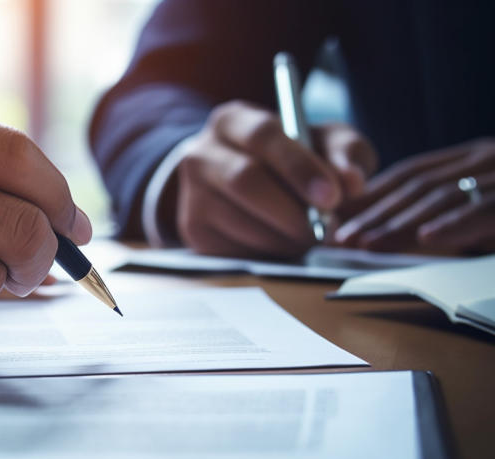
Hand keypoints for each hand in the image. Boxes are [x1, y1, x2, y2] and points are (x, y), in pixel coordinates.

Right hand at [171, 100, 376, 257]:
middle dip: (293, 211)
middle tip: (327, 230)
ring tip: (310, 236)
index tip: (333, 197)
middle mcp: (201, 154)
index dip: (299, 168)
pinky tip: (283, 243)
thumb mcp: (324, 142)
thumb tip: (351, 184)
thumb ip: (345, 153)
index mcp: (232, 121)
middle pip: (244, 180)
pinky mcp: (193, 231)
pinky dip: (268, 253)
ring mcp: (192, 195)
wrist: (242, 180)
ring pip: (241, 221)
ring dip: (285, 238)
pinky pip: (233, 249)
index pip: (263, 137)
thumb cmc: (292, 158)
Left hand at [334, 137, 494, 251]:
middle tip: (341, 238)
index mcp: (472, 160)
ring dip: (400, 222)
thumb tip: (409, 236)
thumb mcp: (484, 215)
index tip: (338, 217)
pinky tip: (426, 238)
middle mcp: (484, 159)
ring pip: (440, 196)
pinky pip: (482, 208)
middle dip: (374, 213)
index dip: (371, 195)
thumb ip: (448, 217)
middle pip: (416, 184)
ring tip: (368, 244)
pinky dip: (452, 223)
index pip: (411, 174)